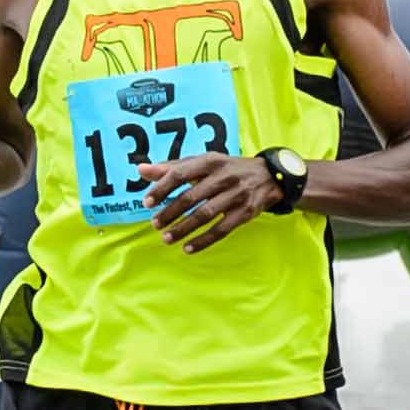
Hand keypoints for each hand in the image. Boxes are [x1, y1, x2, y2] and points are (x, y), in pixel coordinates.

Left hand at [138, 147, 279, 251]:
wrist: (269, 176)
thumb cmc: (226, 169)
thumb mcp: (203, 163)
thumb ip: (172, 168)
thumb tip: (141, 170)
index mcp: (209, 161)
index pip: (180, 174)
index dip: (162, 188)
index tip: (147, 202)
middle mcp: (223, 176)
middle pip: (191, 197)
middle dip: (170, 212)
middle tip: (155, 224)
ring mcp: (236, 195)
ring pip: (205, 215)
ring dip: (183, 229)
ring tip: (166, 239)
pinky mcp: (245, 212)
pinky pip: (221, 230)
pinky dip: (203, 241)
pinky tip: (188, 248)